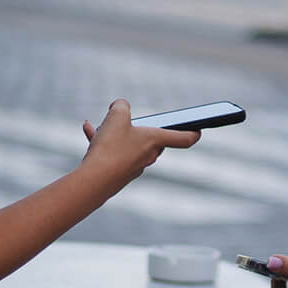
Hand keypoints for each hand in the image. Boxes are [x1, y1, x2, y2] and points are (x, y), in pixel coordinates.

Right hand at [81, 99, 198, 184]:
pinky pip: (114, 151)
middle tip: (124, 118)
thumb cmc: (110, 147)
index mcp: (155, 140)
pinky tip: (88, 130)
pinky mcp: (119, 173)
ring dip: (114, 132)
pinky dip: (103, 141)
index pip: (183, 138)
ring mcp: (134, 166)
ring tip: (99, 124)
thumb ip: (121, 106)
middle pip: (152, 139)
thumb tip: (120, 107)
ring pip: (128, 143)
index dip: (192, 132)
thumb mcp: (116, 116)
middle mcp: (148, 155)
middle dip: (139, 128)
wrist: (94, 180)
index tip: (199, 130)